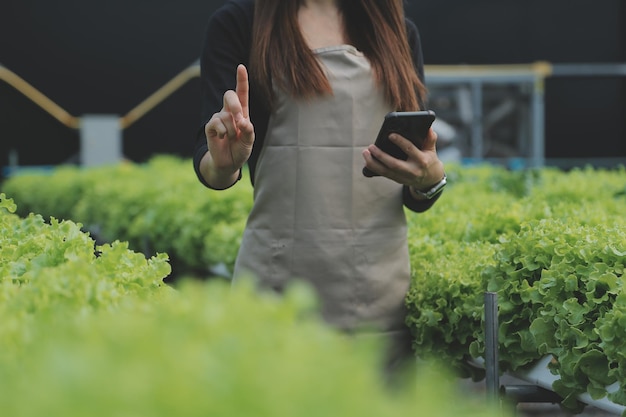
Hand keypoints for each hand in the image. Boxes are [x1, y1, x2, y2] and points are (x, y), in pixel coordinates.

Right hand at [204, 64, 254, 178]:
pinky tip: (222, 138)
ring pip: (225, 115)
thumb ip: (249, 131)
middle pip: (229, 95)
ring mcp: (218, 118)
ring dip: (232, 129)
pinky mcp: (210, 126)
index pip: (241, 92)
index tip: (241, 66)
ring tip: (232, 138)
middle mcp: (229, 111)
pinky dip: (222, 132)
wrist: (228, 162)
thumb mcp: (249, 141)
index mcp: (242, 112)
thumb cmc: (240, 149)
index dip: (241, 79)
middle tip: (240, 120)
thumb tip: (243, 122)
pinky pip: (215, 123)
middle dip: (234, 105)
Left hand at [362, 127, 444, 191]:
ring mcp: (404, 177)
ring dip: (373, 163)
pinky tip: (367, 161)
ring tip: (365, 153)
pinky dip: (374, 168)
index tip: (390, 135)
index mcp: (422, 160)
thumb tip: (428, 128)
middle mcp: (412, 171)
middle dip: (381, 156)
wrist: (430, 180)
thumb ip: (430, 139)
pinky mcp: (398, 180)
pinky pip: (384, 174)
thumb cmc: (429, 160)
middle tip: (371, 147)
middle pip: (394, 164)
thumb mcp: (431, 149)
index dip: (400, 142)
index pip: (410, 150)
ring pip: (386, 172)